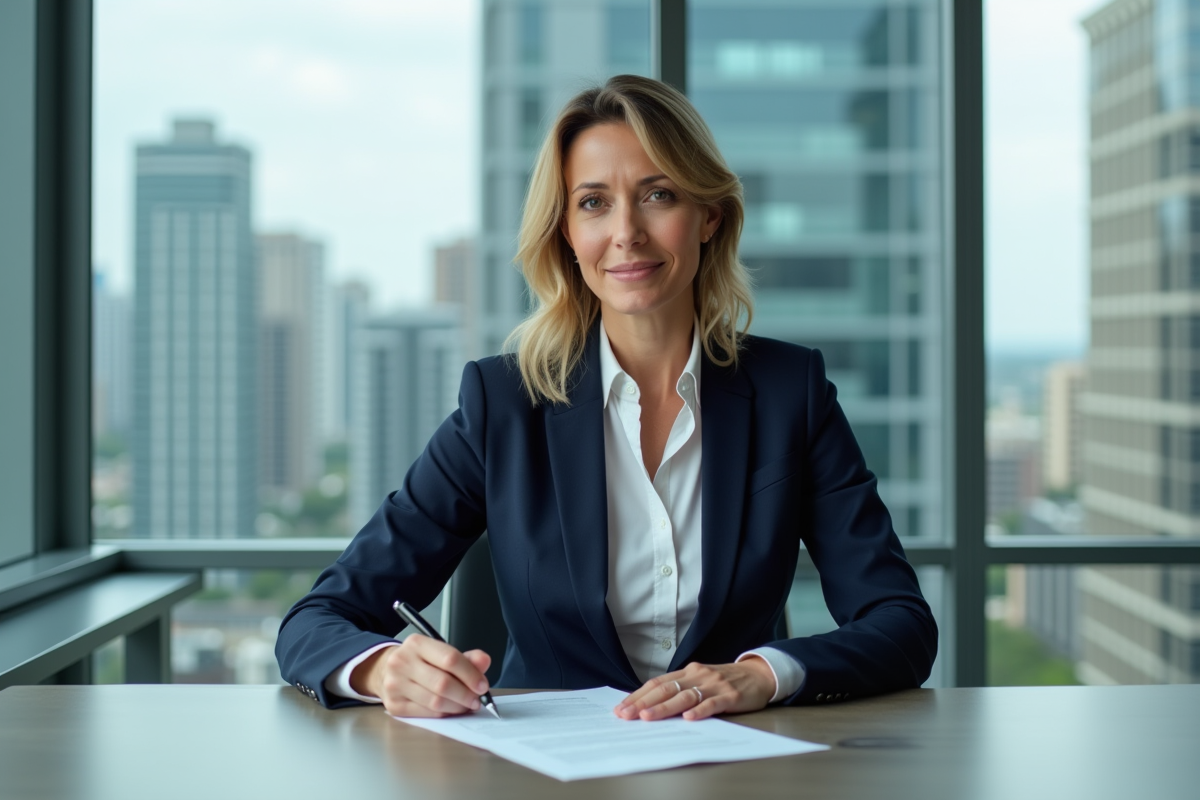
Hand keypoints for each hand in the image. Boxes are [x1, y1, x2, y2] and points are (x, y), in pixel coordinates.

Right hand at [351, 634, 491, 717]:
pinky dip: (444, 713)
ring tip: (467, 705)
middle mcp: (402, 662)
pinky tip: (451, 709)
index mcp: (416, 644)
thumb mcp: (440, 653)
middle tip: (477, 699)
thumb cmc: (419, 662)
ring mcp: (395, 684)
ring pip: (435, 701)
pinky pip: (427, 713)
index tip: (482, 685)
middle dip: (466, 694)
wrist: (386, 670)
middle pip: (443, 683)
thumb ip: (465, 658)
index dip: (471, 674)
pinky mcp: (394, 705)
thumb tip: (484, 661)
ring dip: (457, 706)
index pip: (450, 659)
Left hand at [614, 658, 775, 721]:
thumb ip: (680, 690)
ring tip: (648, 717)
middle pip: (666, 689)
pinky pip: (713, 703)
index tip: (621, 707)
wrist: (758, 675)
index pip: (657, 683)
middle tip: (626, 715)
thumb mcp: (700, 681)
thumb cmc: (724, 681)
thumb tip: (650, 705)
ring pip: (685, 696)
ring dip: (664, 707)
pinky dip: (700, 710)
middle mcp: (698, 676)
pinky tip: (688, 718)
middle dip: (643, 703)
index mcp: (688, 672)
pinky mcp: (730, 696)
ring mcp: (714, 685)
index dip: (638, 695)